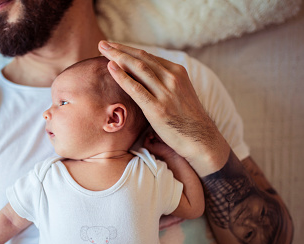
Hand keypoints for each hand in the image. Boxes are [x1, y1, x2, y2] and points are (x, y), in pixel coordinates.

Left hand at [98, 41, 229, 176]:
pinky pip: (136, 88)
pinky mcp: (158, 108)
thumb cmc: (186, 120)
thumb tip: (143, 80)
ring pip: (138, 68)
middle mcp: (172, 78)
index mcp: (177, 72)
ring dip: (118, 57)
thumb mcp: (179, 94)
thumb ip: (163, 84)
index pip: (148, 57)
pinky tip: (110, 68)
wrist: (201, 139)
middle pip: (141, 58)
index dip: (129, 50)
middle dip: (120, 49)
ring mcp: (166, 92)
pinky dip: (122, 76)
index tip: (114, 46)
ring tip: (102, 50)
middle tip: (103, 44)